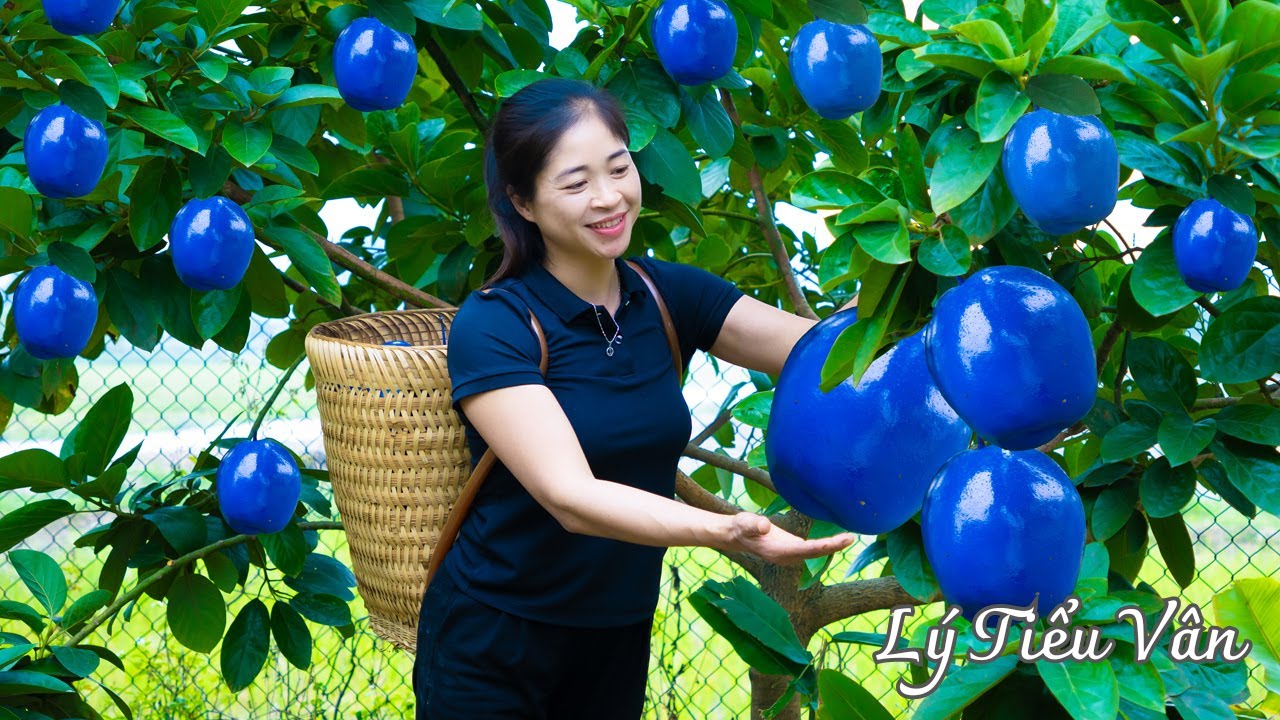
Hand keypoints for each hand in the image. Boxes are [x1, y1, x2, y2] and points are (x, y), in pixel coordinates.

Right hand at [722, 512, 856, 566]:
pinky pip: (813, 549)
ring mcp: (790, 555)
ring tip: (849, 538)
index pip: (808, 550)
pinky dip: (825, 545)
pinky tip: (836, 539)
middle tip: (852, 538)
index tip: (842, 540)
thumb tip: (764, 526)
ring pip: (816, 553)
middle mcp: (788, 557)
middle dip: (834, 547)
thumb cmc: (741, 527)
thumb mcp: (745, 522)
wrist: (736, 535)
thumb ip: (754, 524)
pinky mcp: (792, 549)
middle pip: (816, 554)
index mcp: (780, 552)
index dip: (826, 546)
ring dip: (832, 546)